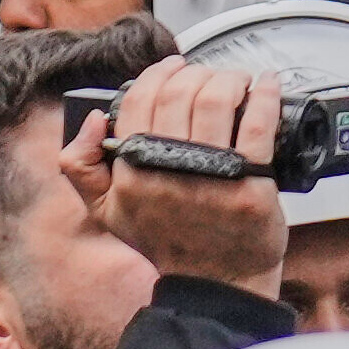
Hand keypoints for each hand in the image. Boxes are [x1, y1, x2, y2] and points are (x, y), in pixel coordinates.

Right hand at [76, 60, 286, 294]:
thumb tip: (93, 119)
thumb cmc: (167, 240)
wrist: (216, 281)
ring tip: (236, 80)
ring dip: (228, 78)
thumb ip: (80, 165)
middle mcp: (168, 171)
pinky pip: (259, 125)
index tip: (174, 67)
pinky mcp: (251, 186)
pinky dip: (265, 96)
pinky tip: (268, 84)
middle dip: (196, 74)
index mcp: (132, 171)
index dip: (158, 75)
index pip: (140, 102)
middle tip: (208, 75)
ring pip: (217, 101)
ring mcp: (211, 178)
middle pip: (180, 95)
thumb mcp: (106, 210)